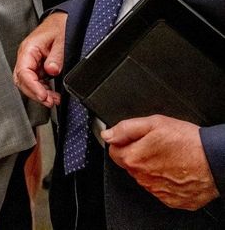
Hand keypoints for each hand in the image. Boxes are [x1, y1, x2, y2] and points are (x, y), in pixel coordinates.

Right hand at [13, 11, 66, 107]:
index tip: (43, 96)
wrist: (62, 19)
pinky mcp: (37, 65)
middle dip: (34, 93)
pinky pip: (34, 80)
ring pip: (27, 83)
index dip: (33, 87)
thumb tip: (51, 71)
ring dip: (38, 93)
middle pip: (21, 80)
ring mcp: (30, 61)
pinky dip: (42, 89)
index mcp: (29, 48)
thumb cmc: (60, 26)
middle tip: (49, 102)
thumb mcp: (62, 40)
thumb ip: (56, 56)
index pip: (23, 72)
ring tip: (53, 100)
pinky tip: (51, 94)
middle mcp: (26, 56)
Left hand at [103, 115, 219, 209]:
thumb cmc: (189, 142)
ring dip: (152, 169)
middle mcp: (143, 178)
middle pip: (130, 165)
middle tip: (158, 146)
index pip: (114, 152)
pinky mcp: (172, 200)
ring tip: (171, 158)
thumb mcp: (155, 123)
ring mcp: (158, 191)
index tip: (136, 140)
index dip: (124, 143)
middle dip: (139, 155)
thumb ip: (126, 128)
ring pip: (145, 178)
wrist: (217, 161)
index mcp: (134, 159)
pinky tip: (177, 171)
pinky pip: (162, 189)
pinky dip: (166, 181)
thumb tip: (108, 134)